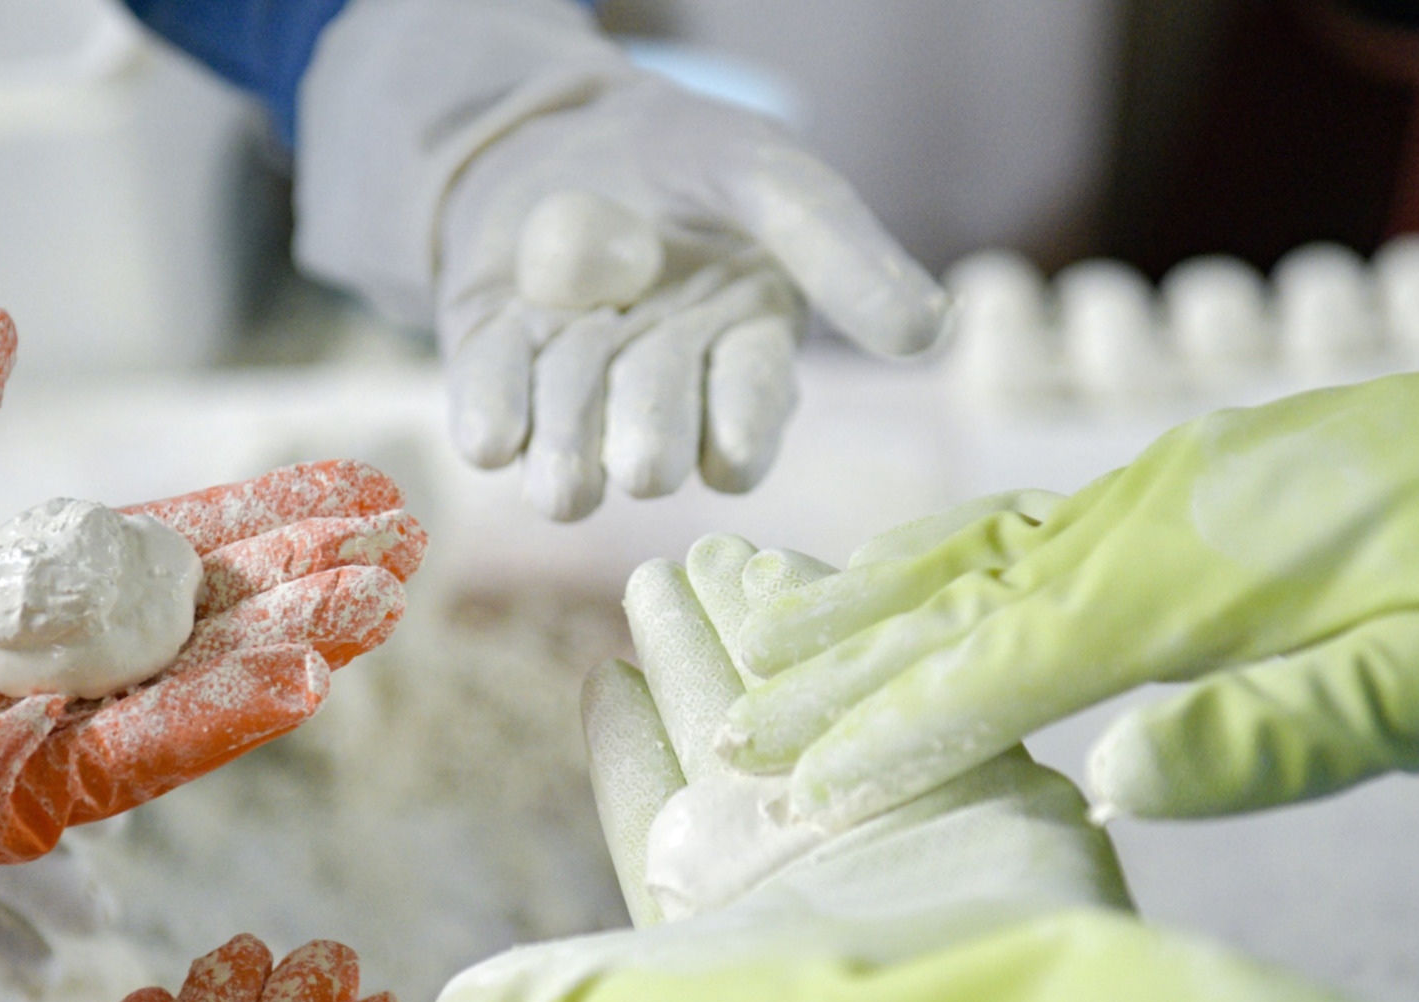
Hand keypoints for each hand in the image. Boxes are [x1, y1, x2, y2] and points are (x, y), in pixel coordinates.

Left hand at [0, 309, 425, 911]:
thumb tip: (4, 331)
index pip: (155, 553)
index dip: (252, 519)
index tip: (343, 487)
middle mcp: (24, 675)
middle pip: (199, 624)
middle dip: (301, 582)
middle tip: (401, 543)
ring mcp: (21, 744)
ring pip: (189, 694)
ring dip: (291, 648)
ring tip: (384, 598)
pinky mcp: (2, 806)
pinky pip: (135, 762)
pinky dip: (220, 722)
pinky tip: (303, 678)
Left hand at [294, 0, 946, 520]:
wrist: (558, 127)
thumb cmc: (688, 158)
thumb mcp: (767, 178)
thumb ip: (838, 248)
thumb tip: (930, 330)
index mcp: (740, 356)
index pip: (747, 416)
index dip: (739, 434)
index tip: (731, 454)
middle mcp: (659, 393)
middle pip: (654, 439)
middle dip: (647, 437)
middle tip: (642, 448)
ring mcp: (574, 391)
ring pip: (568, 445)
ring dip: (566, 441)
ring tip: (565, 456)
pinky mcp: (494, 374)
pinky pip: (487, 415)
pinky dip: (490, 422)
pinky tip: (492, 441)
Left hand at [433, 533, 1375, 1001]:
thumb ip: (538, 1001)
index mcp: (704, 902)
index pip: (649, 796)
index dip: (622, 739)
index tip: (600, 673)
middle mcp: (792, 857)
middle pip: (724, 726)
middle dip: (688, 650)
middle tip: (657, 571)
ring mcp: (885, 814)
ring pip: (810, 693)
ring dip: (769, 626)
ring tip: (733, 551)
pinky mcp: (977, 780)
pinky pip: (907, 683)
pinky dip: (873, 635)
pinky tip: (842, 577)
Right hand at [721, 307, 1418, 827]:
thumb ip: (1280, 734)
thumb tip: (1113, 781)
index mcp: (1179, 588)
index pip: (994, 672)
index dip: (890, 732)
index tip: (796, 787)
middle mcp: (1128, 527)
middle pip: (947, 609)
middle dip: (835, 677)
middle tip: (732, 732)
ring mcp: (1133, 493)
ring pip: (959, 553)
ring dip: (853, 606)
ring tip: (755, 644)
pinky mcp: (1153, 483)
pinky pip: (1000, 521)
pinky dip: (916, 555)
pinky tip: (880, 574)